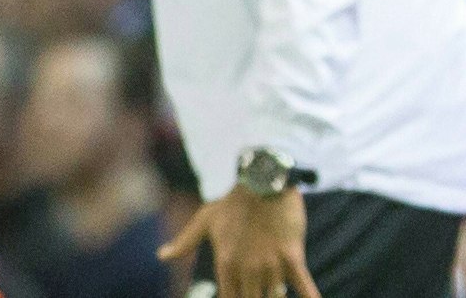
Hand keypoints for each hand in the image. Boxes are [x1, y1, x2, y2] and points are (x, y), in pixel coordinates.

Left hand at [159, 186, 318, 297]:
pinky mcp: (291, 256)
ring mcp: (270, 264)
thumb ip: (184, 242)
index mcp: (226, 264)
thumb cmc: (234, 201)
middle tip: (256, 296)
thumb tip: (161, 256)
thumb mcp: (206, 220)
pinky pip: (303, 284)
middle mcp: (247, 269)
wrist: (263, 179)